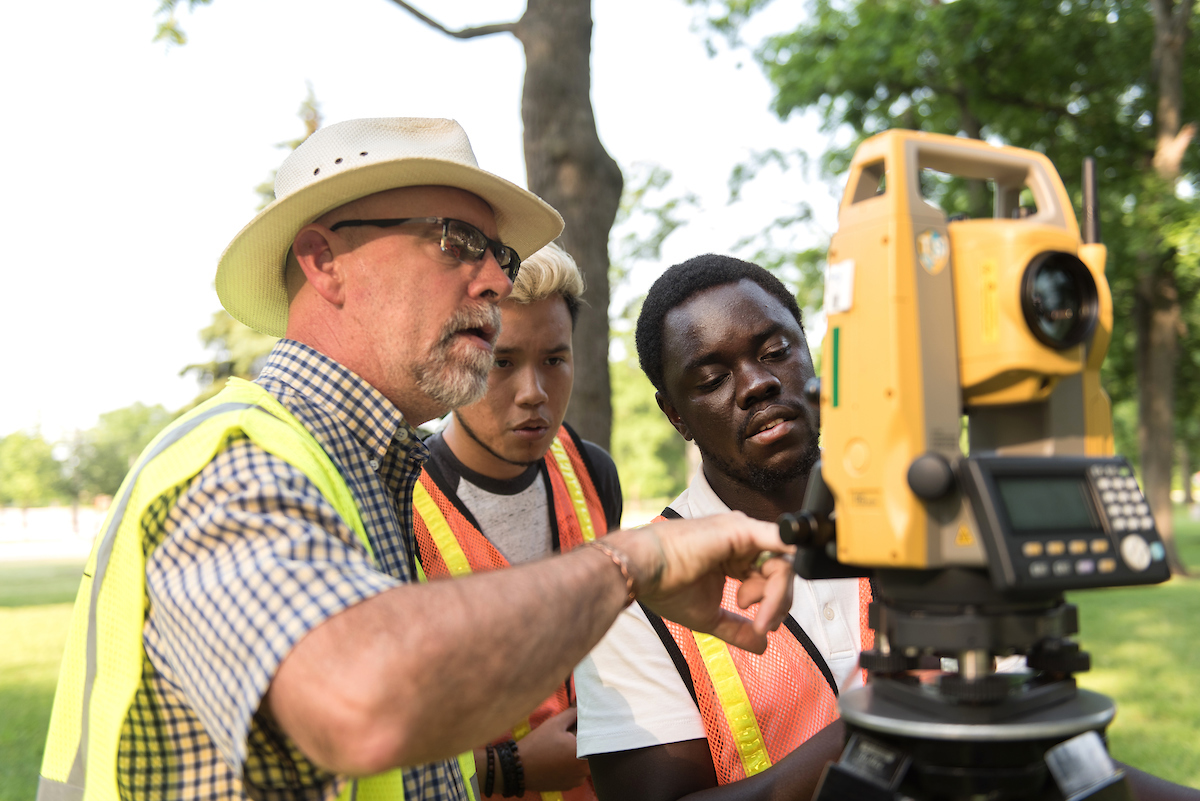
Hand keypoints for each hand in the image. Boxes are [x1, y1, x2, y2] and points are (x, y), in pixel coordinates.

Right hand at [515, 708, 589, 791]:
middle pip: (592, 753)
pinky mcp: (569, 785)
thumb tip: (581, 708)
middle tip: (573, 736)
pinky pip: (577, 773)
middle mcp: (584, 770)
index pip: (598, 741)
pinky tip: (559, 759)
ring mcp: (577, 780)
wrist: (518, 767)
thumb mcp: (555, 724)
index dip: (593, 732)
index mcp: (584, 753)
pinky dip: (572, 766)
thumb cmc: (537, 744)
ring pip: (585, 764)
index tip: (584, 727)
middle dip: (585, 744)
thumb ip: (572, 714)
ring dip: (579, 756)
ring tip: (563, 748)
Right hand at [608, 513, 794, 653]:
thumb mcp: (709, 616)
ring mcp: (743, 531)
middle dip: (778, 603)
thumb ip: (738, 628)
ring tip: (749, 612)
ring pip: (783, 562)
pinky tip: (774, 597)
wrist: (644, 571)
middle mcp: (741, 539)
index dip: (772, 606)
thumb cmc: (666, 587)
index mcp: (733, 555)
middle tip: (760, 624)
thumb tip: (763, 646)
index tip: (758, 628)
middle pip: (781, 570)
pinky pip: (781, 547)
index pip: (769, 578)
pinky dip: (782, 576)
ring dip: (776, 596)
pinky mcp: (742, 530)